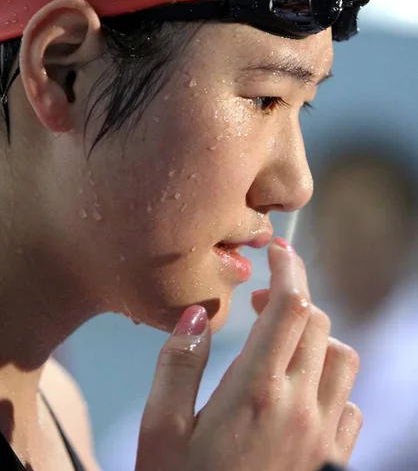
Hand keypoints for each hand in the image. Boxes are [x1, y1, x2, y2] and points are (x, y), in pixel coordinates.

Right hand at [135, 240, 361, 470]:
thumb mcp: (161, 432)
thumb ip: (178, 364)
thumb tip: (197, 313)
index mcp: (256, 391)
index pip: (290, 306)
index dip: (287, 269)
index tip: (276, 251)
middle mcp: (301, 407)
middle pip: (318, 323)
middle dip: (293, 299)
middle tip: (262, 304)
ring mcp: (325, 436)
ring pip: (343, 358)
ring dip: (315, 339)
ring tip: (282, 347)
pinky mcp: (335, 461)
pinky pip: (351, 403)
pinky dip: (332, 383)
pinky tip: (301, 394)